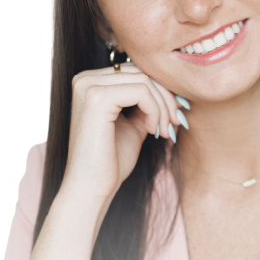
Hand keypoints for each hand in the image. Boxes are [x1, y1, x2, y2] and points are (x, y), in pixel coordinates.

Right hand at [60, 63, 184, 202]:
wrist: (91, 188)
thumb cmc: (110, 161)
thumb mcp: (133, 124)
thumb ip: (146, 104)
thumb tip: (174, 90)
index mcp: (90, 82)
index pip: (135, 71)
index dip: (160, 91)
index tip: (174, 115)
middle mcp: (85, 79)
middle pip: (141, 72)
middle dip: (166, 98)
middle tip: (175, 123)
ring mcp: (88, 86)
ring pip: (144, 80)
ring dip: (162, 107)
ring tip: (163, 130)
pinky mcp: (96, 98)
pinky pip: (141, 91)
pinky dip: (155, 110)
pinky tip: (151, 130)